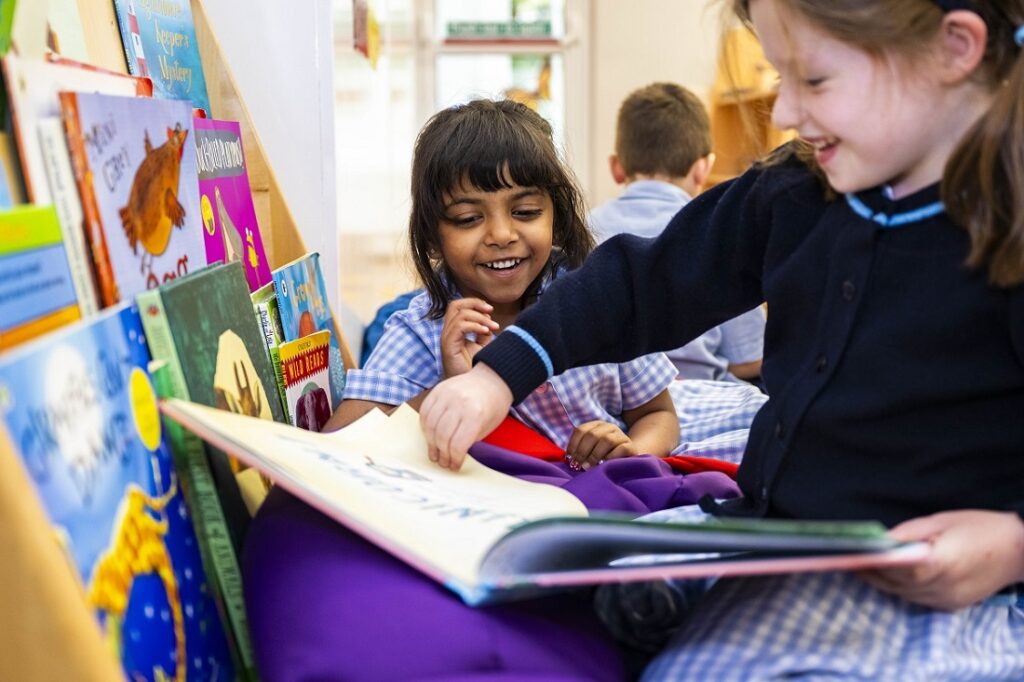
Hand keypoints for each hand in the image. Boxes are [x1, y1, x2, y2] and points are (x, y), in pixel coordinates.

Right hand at [420, 363, 512, 470]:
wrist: (493, 379)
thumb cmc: (493, 406)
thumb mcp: (488, 427)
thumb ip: (469, 440)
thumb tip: (451, 456)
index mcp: (476, 414)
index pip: (458, 444)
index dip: (454, 459)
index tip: (454, 466)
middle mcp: (459, 403)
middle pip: (442, 436)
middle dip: (442, 454)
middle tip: (443, 462)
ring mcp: (446, 394)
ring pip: (430, 425)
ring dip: (431, 443)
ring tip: (435, 453)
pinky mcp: (437, 389)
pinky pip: (425, 412)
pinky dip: (425, 426)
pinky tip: (430, 436)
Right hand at [440, 298, 498, 378]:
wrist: (468, 388)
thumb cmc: (473, 369)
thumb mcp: (482, 346)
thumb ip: (483, 331)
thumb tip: (489, 319)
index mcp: (454, 330)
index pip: (458, 306)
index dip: (474, 303)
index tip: (491, 310)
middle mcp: (448, 332)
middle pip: (455, 305)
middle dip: (474, 303)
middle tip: (491, 311)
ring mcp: (446, 339)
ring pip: (459, 314)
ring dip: (480, 318)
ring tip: (493, 328)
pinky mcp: (448, 346)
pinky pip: (459, 327)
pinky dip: (475, 326)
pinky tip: (486, 332)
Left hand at [566, 420, 639, 469]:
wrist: (629, 458)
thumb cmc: (605, 455)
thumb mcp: (591, 450)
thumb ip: (580, 450)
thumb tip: (567, 458)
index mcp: (596, 425)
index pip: (581, 430)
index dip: (573, 444)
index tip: (569, 458)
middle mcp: (609, 427)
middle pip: (592, 435)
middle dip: (582, 451)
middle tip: (577, 465)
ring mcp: (621, 435)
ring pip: (607, 440)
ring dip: (595, 455)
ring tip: (589, 467)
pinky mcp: (631, 446)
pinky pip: (621, 449)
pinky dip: (611, 457)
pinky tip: (605, 465)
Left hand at [857, 509, 1023, 609]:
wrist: (1019, 551)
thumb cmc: (981, 527)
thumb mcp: (941, 521)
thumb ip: (908, 533)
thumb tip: (881, 541)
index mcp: (941, 563)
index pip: (898, 569)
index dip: (873, 564)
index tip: (851, 556)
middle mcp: (943, 587)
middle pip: (897, 585)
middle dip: (871, 573)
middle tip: (848, 560)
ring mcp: (948, 600)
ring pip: (904, 595)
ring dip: (884, 582)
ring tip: (863, 567)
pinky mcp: (951, 606)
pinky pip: (917, 600)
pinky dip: (902, 589)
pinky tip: (891, 576)